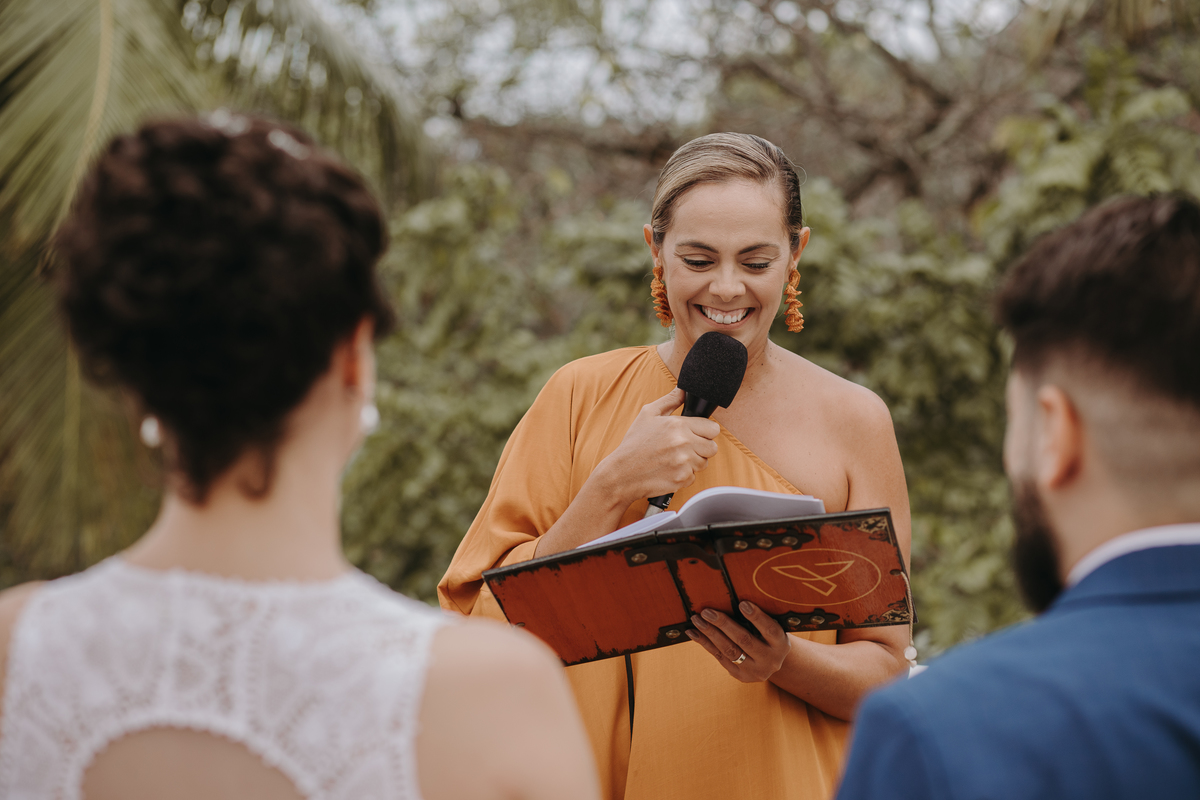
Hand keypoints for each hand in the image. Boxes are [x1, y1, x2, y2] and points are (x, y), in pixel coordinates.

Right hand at [599, 388, 720, 502]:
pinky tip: (669, 470)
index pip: (713, 428)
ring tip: (673, 459)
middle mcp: (683, 443)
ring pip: (704, 463)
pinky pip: (693, 477)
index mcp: (677, 425)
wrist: (622, 473)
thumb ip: (670, 400)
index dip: (705, 431)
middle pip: (712, 447)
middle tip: (685, 448)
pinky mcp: (681, 479)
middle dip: (701, 447)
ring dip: (693, 462)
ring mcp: (683, 463)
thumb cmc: (634, 443)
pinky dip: (683, 475)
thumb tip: (683, 390)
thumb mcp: (648, 414)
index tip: (695, 434)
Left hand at [686, 601, 790, 682]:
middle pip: (744, 640)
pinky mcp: (741, 676)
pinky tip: (694, 633)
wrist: (771, 661)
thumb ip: (758, 617)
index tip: (742, 603)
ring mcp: (755, 671)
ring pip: (729, 651)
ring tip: (696, 620)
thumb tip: (732, 599)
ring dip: (710, 634)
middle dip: (723, 624)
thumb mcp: (771, 627)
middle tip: (707, 612)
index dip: (756, 617)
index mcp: (781, 644)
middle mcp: (771, 660)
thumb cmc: (767, 635)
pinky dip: (706, 643)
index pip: (770, 630)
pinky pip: (720, 658)